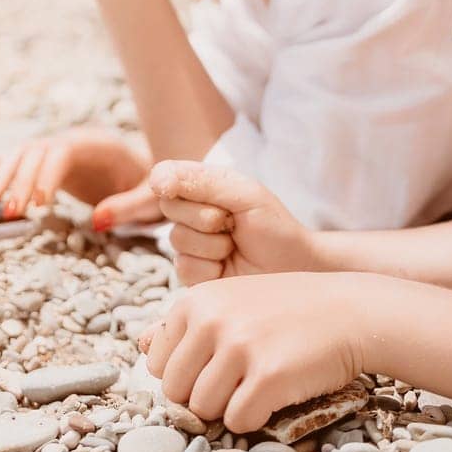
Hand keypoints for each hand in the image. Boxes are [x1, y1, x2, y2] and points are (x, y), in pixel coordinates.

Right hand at [0, 128, 155, 223]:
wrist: (151, 174)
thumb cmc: (154, 186)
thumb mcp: (151, 199)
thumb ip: (127, 206)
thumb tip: (97, 220)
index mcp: (98, 144)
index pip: (63, 152)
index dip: (47, 174)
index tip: (38, 202)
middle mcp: (72, 141)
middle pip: (37, 153)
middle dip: (21, 181)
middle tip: (10, 212)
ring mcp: (58, 150)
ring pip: (22, 154)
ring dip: (4, 176)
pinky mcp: (48, 162)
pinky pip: (18, 159)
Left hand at [140, 273, 366, 432]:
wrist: (349, 310)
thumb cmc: (287, 310)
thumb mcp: (230, 299)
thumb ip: (187, 323)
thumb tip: (141, 346)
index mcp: (194, 301)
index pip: (157, 364)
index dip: (186, 374)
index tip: (217, 365)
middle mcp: (210, 319)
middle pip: (175, 391)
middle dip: (203, 396)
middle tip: (238, 381)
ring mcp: (238, 346)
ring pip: (203, 409)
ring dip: (229, 408)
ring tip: (256, 385)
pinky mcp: (267, 375)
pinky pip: (237, 420)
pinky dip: (255, 418)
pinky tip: (275, 394)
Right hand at [151, 160, 322, 283]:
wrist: (294, 269)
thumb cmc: (274, 227)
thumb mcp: (244, 194)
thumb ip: (202, 182)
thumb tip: (158, 180)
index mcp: (202, 188)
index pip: (166, 176)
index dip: (164, 181)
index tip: (168, 187)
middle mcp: (191, 215)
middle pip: (169, 207)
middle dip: (205, 215)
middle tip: (233, 223)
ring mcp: (190, 246)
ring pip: (178, 239)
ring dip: (213, 244)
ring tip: (235, 247)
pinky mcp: (192, 275)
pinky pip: (185, 267)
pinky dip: (211, 267)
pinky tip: (228, 268)